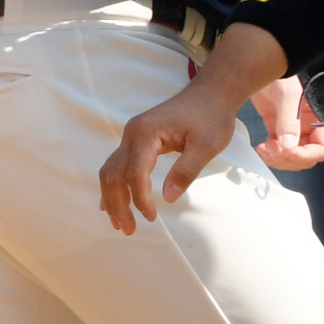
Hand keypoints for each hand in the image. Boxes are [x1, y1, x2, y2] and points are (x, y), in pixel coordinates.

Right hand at [98, 22, 286, 232]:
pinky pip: (117, 164)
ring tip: (121, 223)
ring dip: (112, 198)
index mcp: (147, 132)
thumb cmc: (212, 117)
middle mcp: (132, 132)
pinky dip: (114, 185)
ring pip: (111, 170)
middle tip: (130, 230)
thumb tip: (167, 199)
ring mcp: (132, 134)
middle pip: (115, 174)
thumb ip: (186, 170)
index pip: (135, 173)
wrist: (212, 93)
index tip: (152, 218)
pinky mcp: (136, 138)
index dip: (140, 199)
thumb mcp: (206, 145)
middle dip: (120, 205)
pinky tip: (112, 204)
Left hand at [253, 76, 323, 169]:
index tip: (288, 151)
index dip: (307, 155)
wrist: (256, 65)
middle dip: (290, 158)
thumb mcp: (287, 94)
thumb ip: (289, 120)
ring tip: (265, 149)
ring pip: (292, 157)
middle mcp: (309, 127)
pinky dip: (270, 155)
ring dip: (279, 159)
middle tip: (273, 150)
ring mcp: (293, 130)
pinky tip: (261, 148)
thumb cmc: (279, 73)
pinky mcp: (277, 130)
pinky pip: (279, 151)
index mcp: (319, 118)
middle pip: (307, 157)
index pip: (322, 148)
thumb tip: (288, 146)